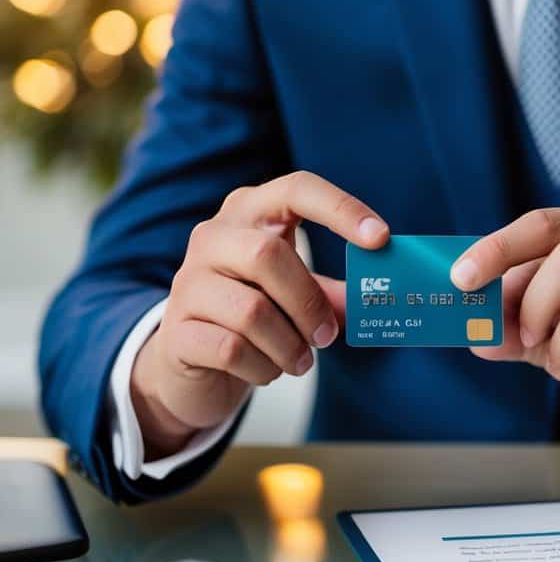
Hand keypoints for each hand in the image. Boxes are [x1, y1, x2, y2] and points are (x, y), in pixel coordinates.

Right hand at [131, 172, 388, 457]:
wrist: (187, 363)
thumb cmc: (250, 317)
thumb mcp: (291, 297)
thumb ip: (329, 294)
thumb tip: (375, 297)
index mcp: (249, 215)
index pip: (296, 190)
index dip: (340, 209)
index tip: (380, 238)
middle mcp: (213, 238)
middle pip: (267, 256)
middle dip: (308, 303)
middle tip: (328, 336)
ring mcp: (188, 283)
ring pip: (251, 312)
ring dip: (289, 347)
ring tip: (298, 361)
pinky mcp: (177, 331)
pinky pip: (231, 350)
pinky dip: (262, 368)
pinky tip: (266, 370)